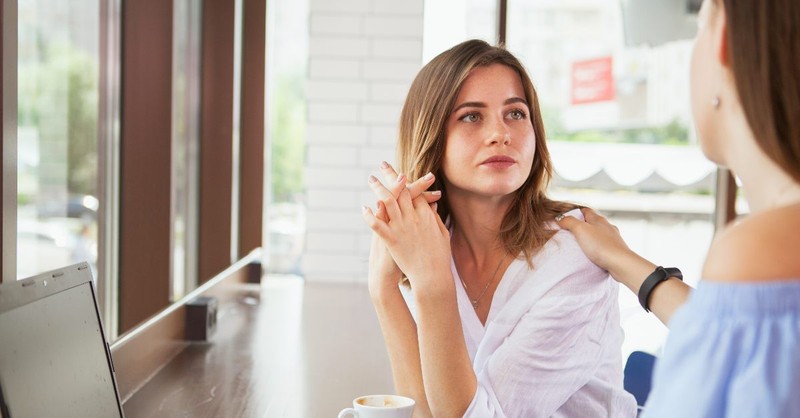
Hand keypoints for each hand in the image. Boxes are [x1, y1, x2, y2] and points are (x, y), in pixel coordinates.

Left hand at [366, 162, 440, 297]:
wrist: (432, 276)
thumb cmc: (439, 257)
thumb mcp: (442, 234)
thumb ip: (435, 218)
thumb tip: (432, 204)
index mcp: (426, 215)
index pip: (415, 192)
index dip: (408, 180)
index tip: (401, 172)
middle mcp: (413, 218)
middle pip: (401, 191)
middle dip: (391, 176)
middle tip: (383, 165)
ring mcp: (402, 228)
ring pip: (388, 201)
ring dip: (378, 188)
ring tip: (371, 179)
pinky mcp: (392, 240)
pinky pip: (378, 224)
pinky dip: (370, 215)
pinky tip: (363, 208)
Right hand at [556, 207, 638, 277]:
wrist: (620, 263)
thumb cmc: (600, 245)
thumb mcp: (580, 230)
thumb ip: (569, 222)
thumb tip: (560, 218)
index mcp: (599, 219)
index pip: (585, 210)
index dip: (574, 213)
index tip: (566, 219)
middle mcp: (607, 226)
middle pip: (592, 222)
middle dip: (582, 225)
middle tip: (571, 232)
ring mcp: (613, 238)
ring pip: (599, 234)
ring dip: (590, 237)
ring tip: (581, 244)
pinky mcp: (616, 249)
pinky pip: (603, 245)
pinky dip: (596, 247)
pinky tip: (593, 253)